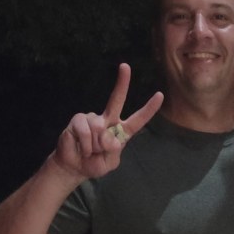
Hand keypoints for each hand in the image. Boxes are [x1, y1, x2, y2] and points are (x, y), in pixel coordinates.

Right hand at [53, 64, 163, 179]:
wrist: (74, 166)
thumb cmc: (94, 164)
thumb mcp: (109, 163)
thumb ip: (113, 152)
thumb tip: (109, 137)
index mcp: (121, 132)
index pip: (138, 120)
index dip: (149, 109)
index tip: (160, 95)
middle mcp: (108, 121)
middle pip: (117, 100)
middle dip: (122, 83)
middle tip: (125, 66)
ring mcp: (93, 118)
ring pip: (99, 129)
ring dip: (94, 146)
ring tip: (89, 151)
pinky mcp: (79, 120)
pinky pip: (86, 131)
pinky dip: (85, 144)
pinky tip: (81, 148)